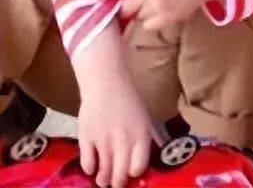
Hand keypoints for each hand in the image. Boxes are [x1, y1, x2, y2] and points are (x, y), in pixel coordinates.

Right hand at [78, 72, 159, 187]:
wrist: (105, 81)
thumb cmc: (127, 99)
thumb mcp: (144, 116)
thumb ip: (149, 136)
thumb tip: (160, 150)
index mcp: (141, 135)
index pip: (139, 166)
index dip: (134, 172)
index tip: (131, 172)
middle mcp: (123, 140)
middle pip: (120, 174)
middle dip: (118, 182)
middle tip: (116, 183)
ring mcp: (103, 140)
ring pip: (104, 172)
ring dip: (104, 179)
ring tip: (103, 180)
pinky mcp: (86, 137)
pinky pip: (87, 163)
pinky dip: (89, 168)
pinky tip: (92, 166)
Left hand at [90, 0, 222, 28]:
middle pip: (124, 7)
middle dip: (124, 6)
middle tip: (132, 0)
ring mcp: (159, 4)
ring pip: (136, 17)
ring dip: (139, 12)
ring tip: (151, 1)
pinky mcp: (168, 17)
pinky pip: (148, 25)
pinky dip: (150, 20)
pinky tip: (161, 9)